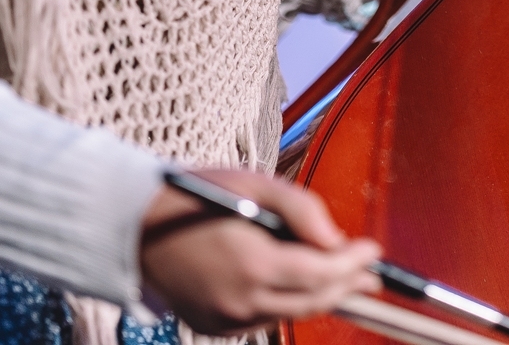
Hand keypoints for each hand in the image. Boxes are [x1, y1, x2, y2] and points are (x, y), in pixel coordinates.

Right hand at [138, 169, 381, 334]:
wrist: (135, 224)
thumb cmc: (195, 194)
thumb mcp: (251, 182)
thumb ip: (299, 206)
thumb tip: (334, 235)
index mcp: (253, 263)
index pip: (322, 272)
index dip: (353, 263)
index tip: (373, 250)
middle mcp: (242, 300)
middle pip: (313, 300)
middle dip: (346, 284)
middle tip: (369, 272)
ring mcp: (226, 318)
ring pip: (290, 312)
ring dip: (318, 294)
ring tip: (341, 277)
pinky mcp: (213, 325)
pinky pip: (263, 318)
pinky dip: (284, 302)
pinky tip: (295, 285)